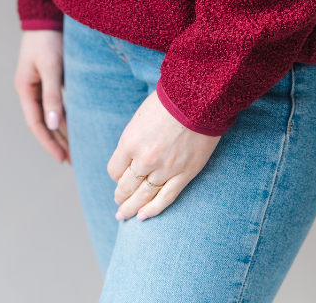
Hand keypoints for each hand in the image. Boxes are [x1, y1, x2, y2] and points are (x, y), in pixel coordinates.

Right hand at [14, 29, 70, 163]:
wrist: (46, 16)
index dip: (48, 142)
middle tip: (70, 160)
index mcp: (25, 89)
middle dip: (56, 141)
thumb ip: (52, 95)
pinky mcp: (50, 77)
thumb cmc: (47, 40)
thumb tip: (53, 124)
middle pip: (42, 122)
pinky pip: (57, 102)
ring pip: (50, 113)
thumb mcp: (51, 67)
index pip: (36, 123)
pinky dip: (64, 115)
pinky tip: (74, 124)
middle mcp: (30, 89)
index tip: (61, 158)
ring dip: (61, 130)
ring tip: (73, 149)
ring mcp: (39, 84)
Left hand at [108, 89, 219, 220]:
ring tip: (124, 215)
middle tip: (118, 201)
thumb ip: (134, 139)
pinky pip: (166, 198)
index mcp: (130, 141)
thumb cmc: (169, 101)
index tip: (119, 176)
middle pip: (126, 186)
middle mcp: (145, 159)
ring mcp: (165, 169)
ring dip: (132, 207)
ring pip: (144, 196)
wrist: (200, 97)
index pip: (115, 170)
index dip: (116, 175)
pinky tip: (143, 216)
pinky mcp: (185, 174)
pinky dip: (153, 209)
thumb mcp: (141, 116)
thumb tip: (130, 157)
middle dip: (121, 195)